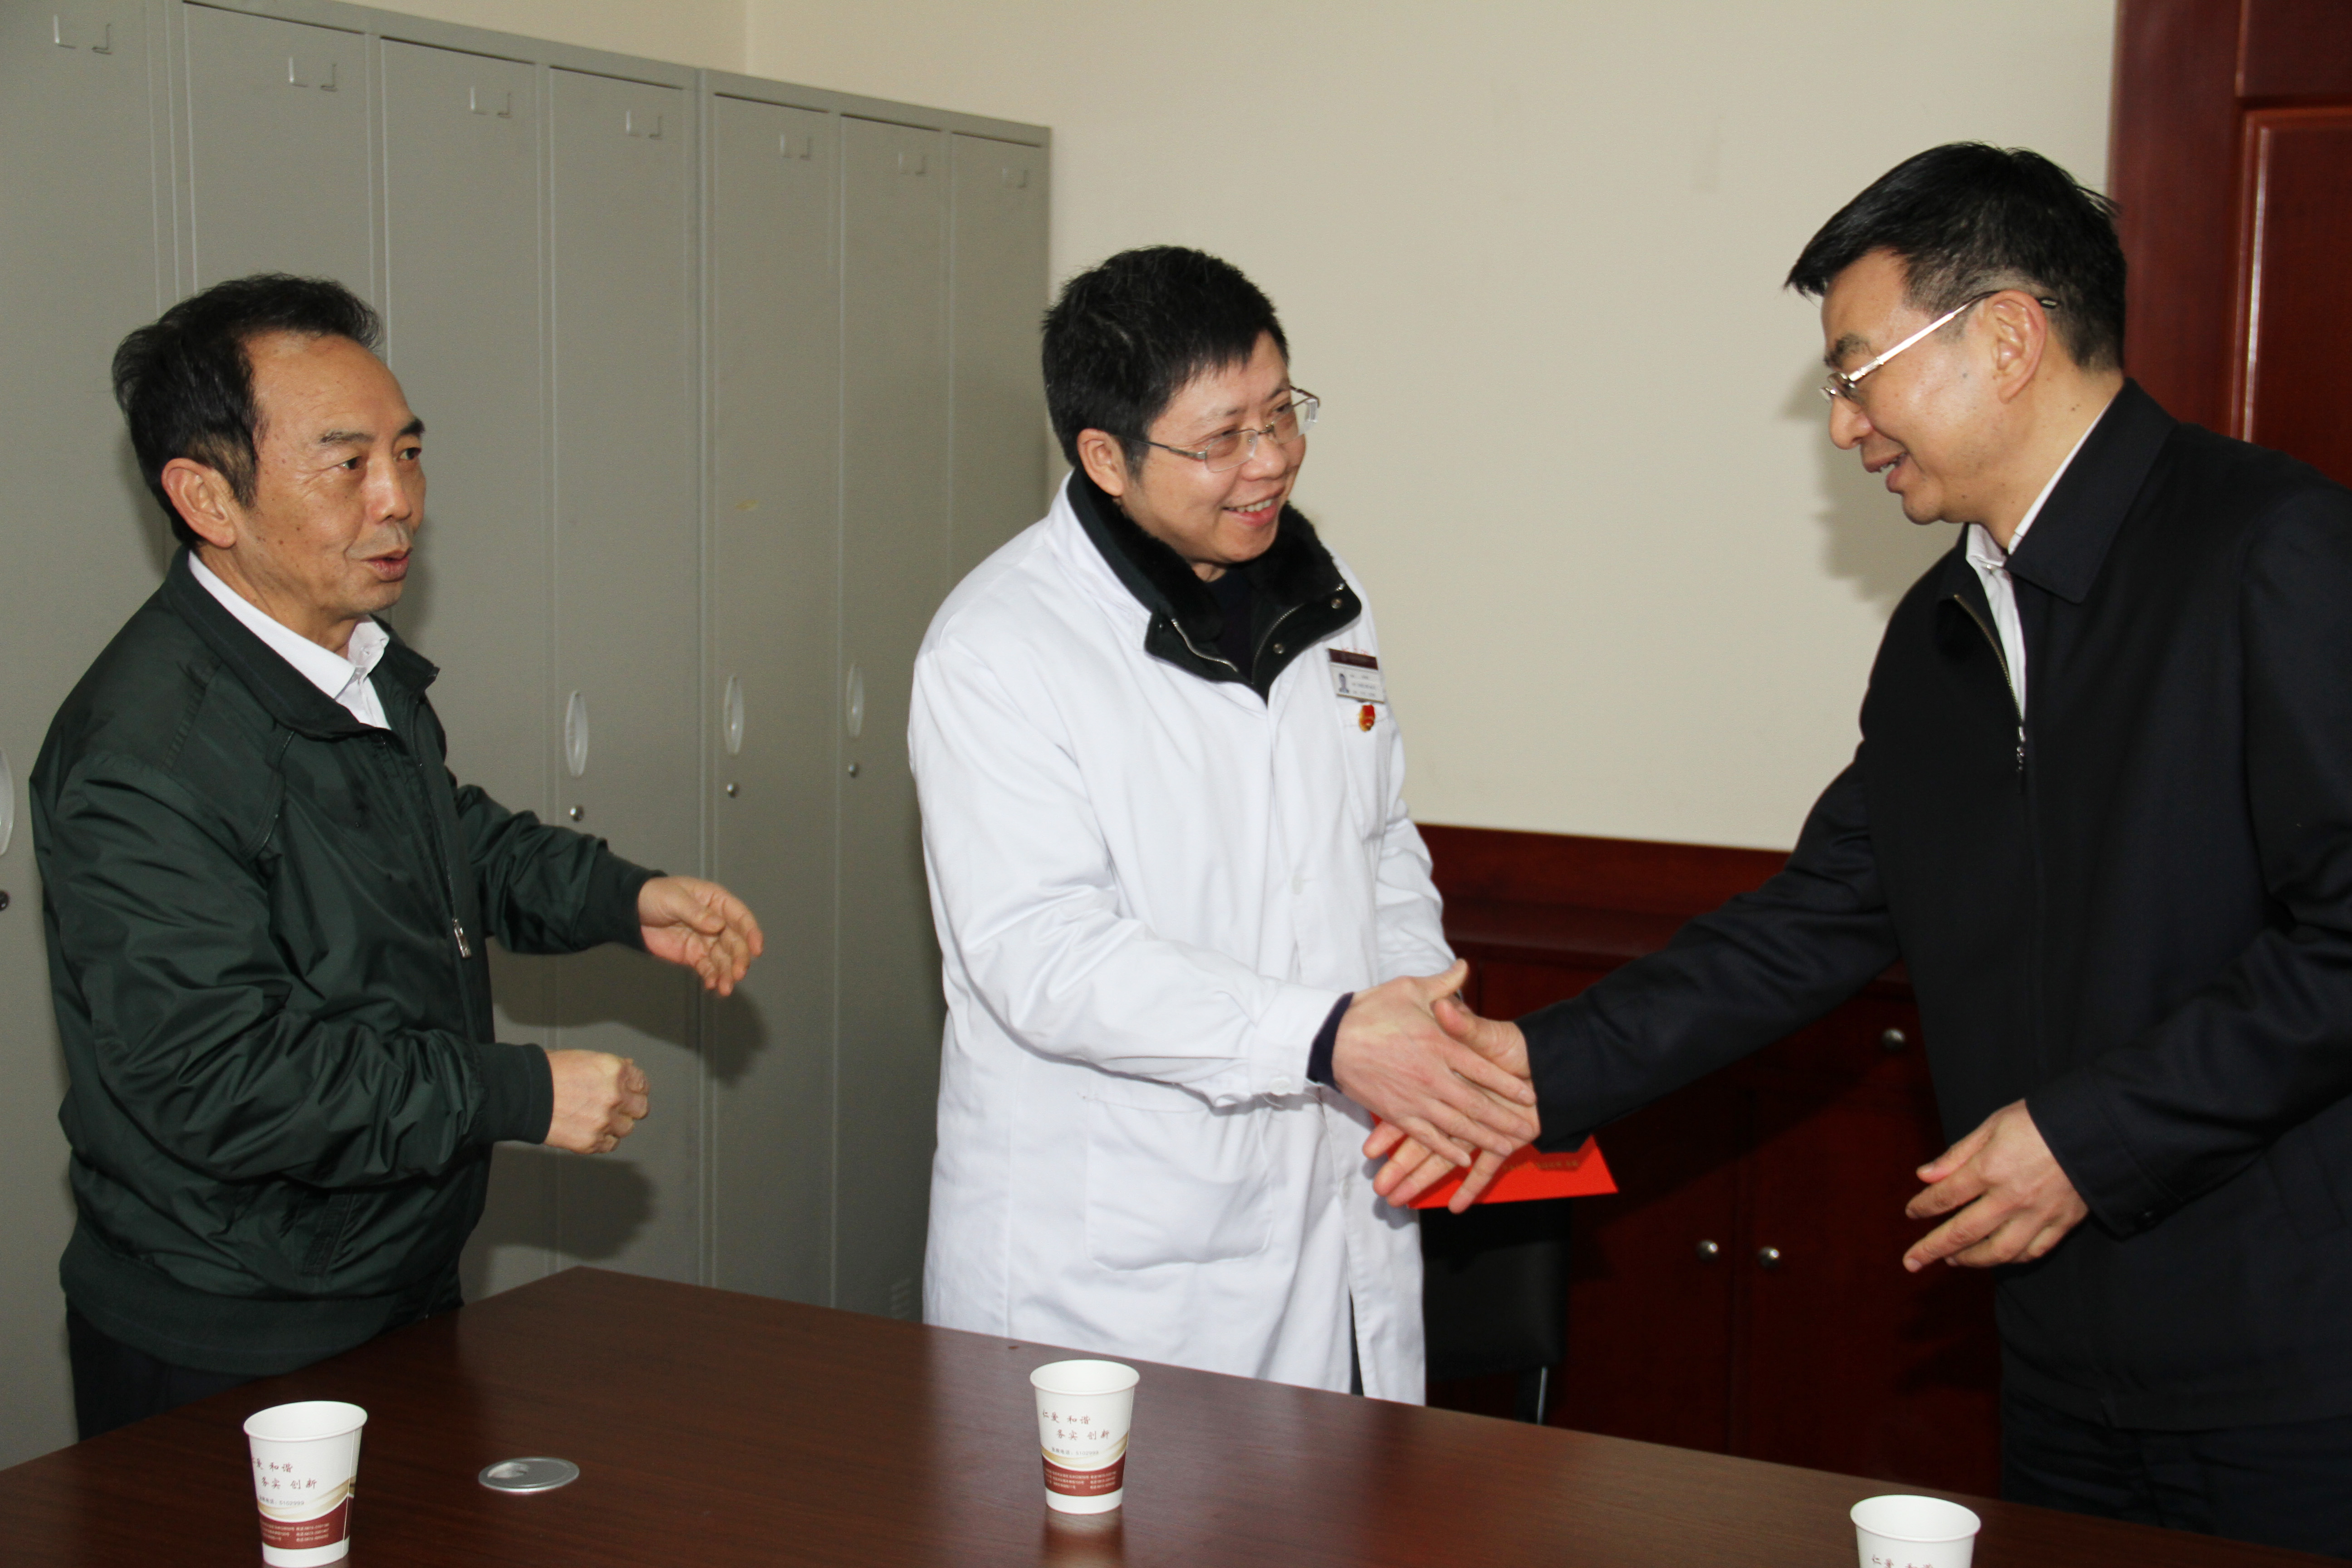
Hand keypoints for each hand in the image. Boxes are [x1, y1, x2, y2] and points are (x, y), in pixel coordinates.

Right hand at [545, 1049, 648, 1153]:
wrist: (522, 1093)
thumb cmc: (548, 1072)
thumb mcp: (584, 1058)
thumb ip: (611, 1067)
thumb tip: (629, 1069)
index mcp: (615, 1071)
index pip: (642, 1084)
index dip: (635, 1088)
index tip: (630, 1092)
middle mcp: (615, 1096)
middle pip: (641, 1108)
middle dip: (630, 1108)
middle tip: (617, 1108)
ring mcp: (604, 1121)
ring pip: (626, 1128)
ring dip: (616, 1125)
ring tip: (597, 1119)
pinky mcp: (591, 1141)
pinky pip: (610, 1145)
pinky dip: (603, 1140)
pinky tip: (591, 1131)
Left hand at [638, 875, 763, 994]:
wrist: (629, 911)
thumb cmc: (654, 895)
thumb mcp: (674, 899)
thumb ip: (696, 913)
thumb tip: (719, 925)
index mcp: (716, 901)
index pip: (740, 917)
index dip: (751, 932)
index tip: (756, 949)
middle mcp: (716, 922)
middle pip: (735, 942)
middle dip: (739, 958)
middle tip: (738, 974)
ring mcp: (706, 940)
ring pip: (724, 959)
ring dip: (727, 973)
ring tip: (725, 988)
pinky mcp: (694, 955)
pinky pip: (708, 968)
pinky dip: (712, 977)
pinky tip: (713, 986)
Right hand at [1332, 961, 1537, 1169]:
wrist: (1329, 1038)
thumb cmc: (1371, 1010)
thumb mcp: (1410, 989)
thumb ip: (1443, 984)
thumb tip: (1465, 966)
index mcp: (1439, 1045)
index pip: (1483, 1070)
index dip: (1508, 1084)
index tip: (1530, 1095)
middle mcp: (1432, 1076)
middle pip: (1476, 1104)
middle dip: (1504, 1120)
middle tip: (1528, 1130)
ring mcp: (1414, 1098)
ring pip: (1457, 1125)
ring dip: (1484, 1138)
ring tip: (1508, 1147)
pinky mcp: (1396, 1113)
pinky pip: (1427, 1137)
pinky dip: (1447, 1150)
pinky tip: (1464, 1159)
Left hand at [1903, 1099, 2087, 1270]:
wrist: (2098, 1129)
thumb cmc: (2040, 1121)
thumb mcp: (1992, 1126)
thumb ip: (1957, 1155)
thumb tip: (1924, 1175)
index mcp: (1990, 1169)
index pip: (1946, 1196)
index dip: (1924, 1207)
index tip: (1911, 1213)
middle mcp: (2010, 1199)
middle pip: (1963, 1232)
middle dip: (1932, 1249)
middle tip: (1911, 1262)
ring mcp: (2037, 1215)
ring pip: (1997, 1251)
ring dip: (1969, 1260)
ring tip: (1952, 1260)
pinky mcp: (2061, 1224)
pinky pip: (2031, 1252)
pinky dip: (2010, 1259)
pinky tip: (1996, 1258)